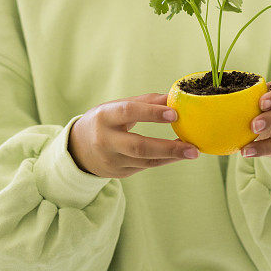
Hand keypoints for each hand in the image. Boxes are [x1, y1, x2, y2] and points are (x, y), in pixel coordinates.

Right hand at [68, 93, 199, 177]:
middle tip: (192, 147)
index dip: (151, 113)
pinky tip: (177, 154)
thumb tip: (172, 96)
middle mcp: (105, 140)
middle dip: (168, 147)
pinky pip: (145, 166)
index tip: (174, 113)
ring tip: (192, 151)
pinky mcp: (118, 173)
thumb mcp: (117, 106)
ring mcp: (111, 160)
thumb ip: (145, 102)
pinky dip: (163, 160)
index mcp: (104, 116)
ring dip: (171, 156)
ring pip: (145, 160)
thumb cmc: (104, 121)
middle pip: (139, 146)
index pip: (129, 112)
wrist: (78, 149)